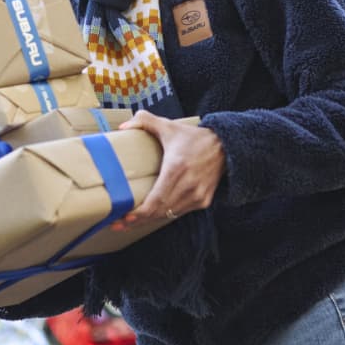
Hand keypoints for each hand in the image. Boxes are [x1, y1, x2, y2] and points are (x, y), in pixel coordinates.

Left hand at [110, 111, 225, 230]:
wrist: (226, 146)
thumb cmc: (194, 137)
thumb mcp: (169, 126)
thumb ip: (144, 121)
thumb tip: (123, 127)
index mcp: (177, 169)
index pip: (156, 200)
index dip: (139, 213)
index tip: (123, 217)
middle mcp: (189, 186)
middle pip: (159, 212)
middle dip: (137, 220)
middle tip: (117, 223)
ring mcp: (198, 196)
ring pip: (169, 215)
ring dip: (149, 220)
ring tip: (129, 222)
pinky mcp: (203, 201)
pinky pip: (179, 212)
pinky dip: (164, 214)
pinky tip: (150, 215)